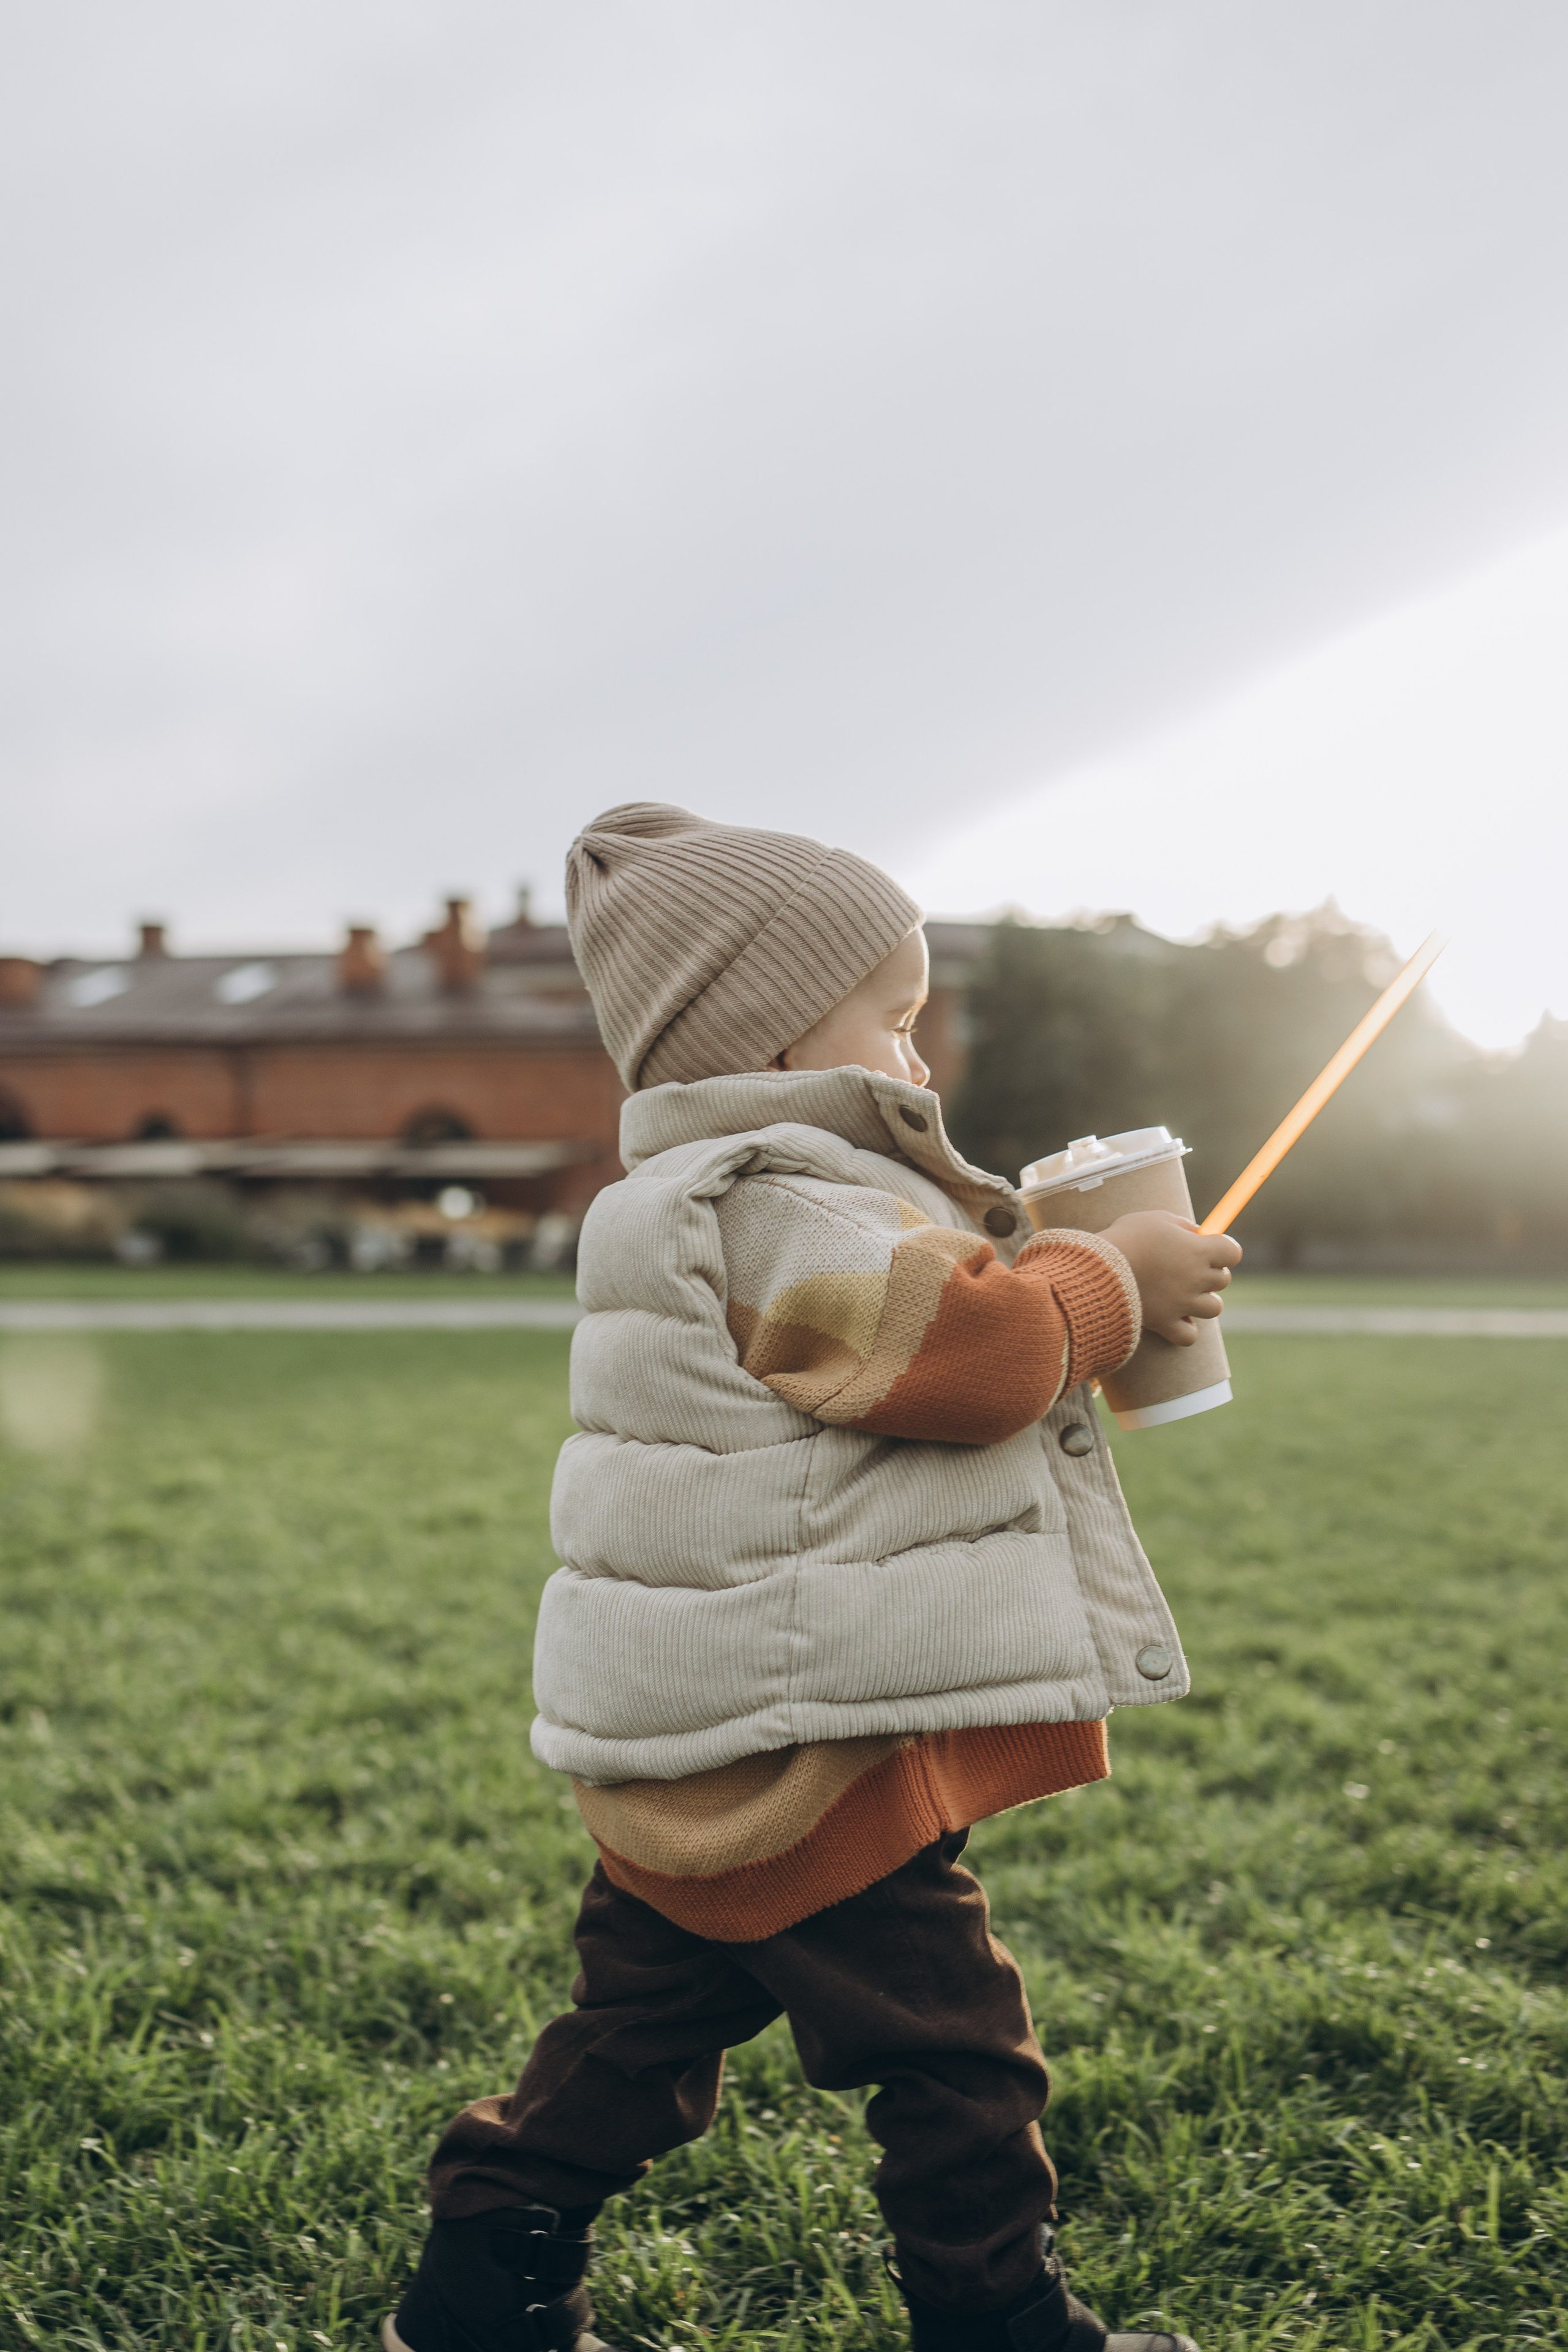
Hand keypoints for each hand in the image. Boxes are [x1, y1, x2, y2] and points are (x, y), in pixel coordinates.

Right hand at [1102, 1210, 1241, 1345]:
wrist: (1098, 1270)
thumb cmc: (1125, 1238)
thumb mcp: (1154, 1219)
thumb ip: (1181, 1225)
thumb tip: (1198, 1233)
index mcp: (1198, 1250)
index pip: (1233, 1252)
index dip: (1222, 1248)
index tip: (1207, 1245)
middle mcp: (1196, 1279)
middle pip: (1223, 1278)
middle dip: (1209, 1271)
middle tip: (1184, 1265)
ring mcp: (1183, 1303)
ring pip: (1214, 1307)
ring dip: (1202, 1300)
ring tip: (1180, 1293)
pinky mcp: (1165, 1324)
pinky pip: (1189, 1336)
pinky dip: (1185, 1329)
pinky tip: (1173, 1318)